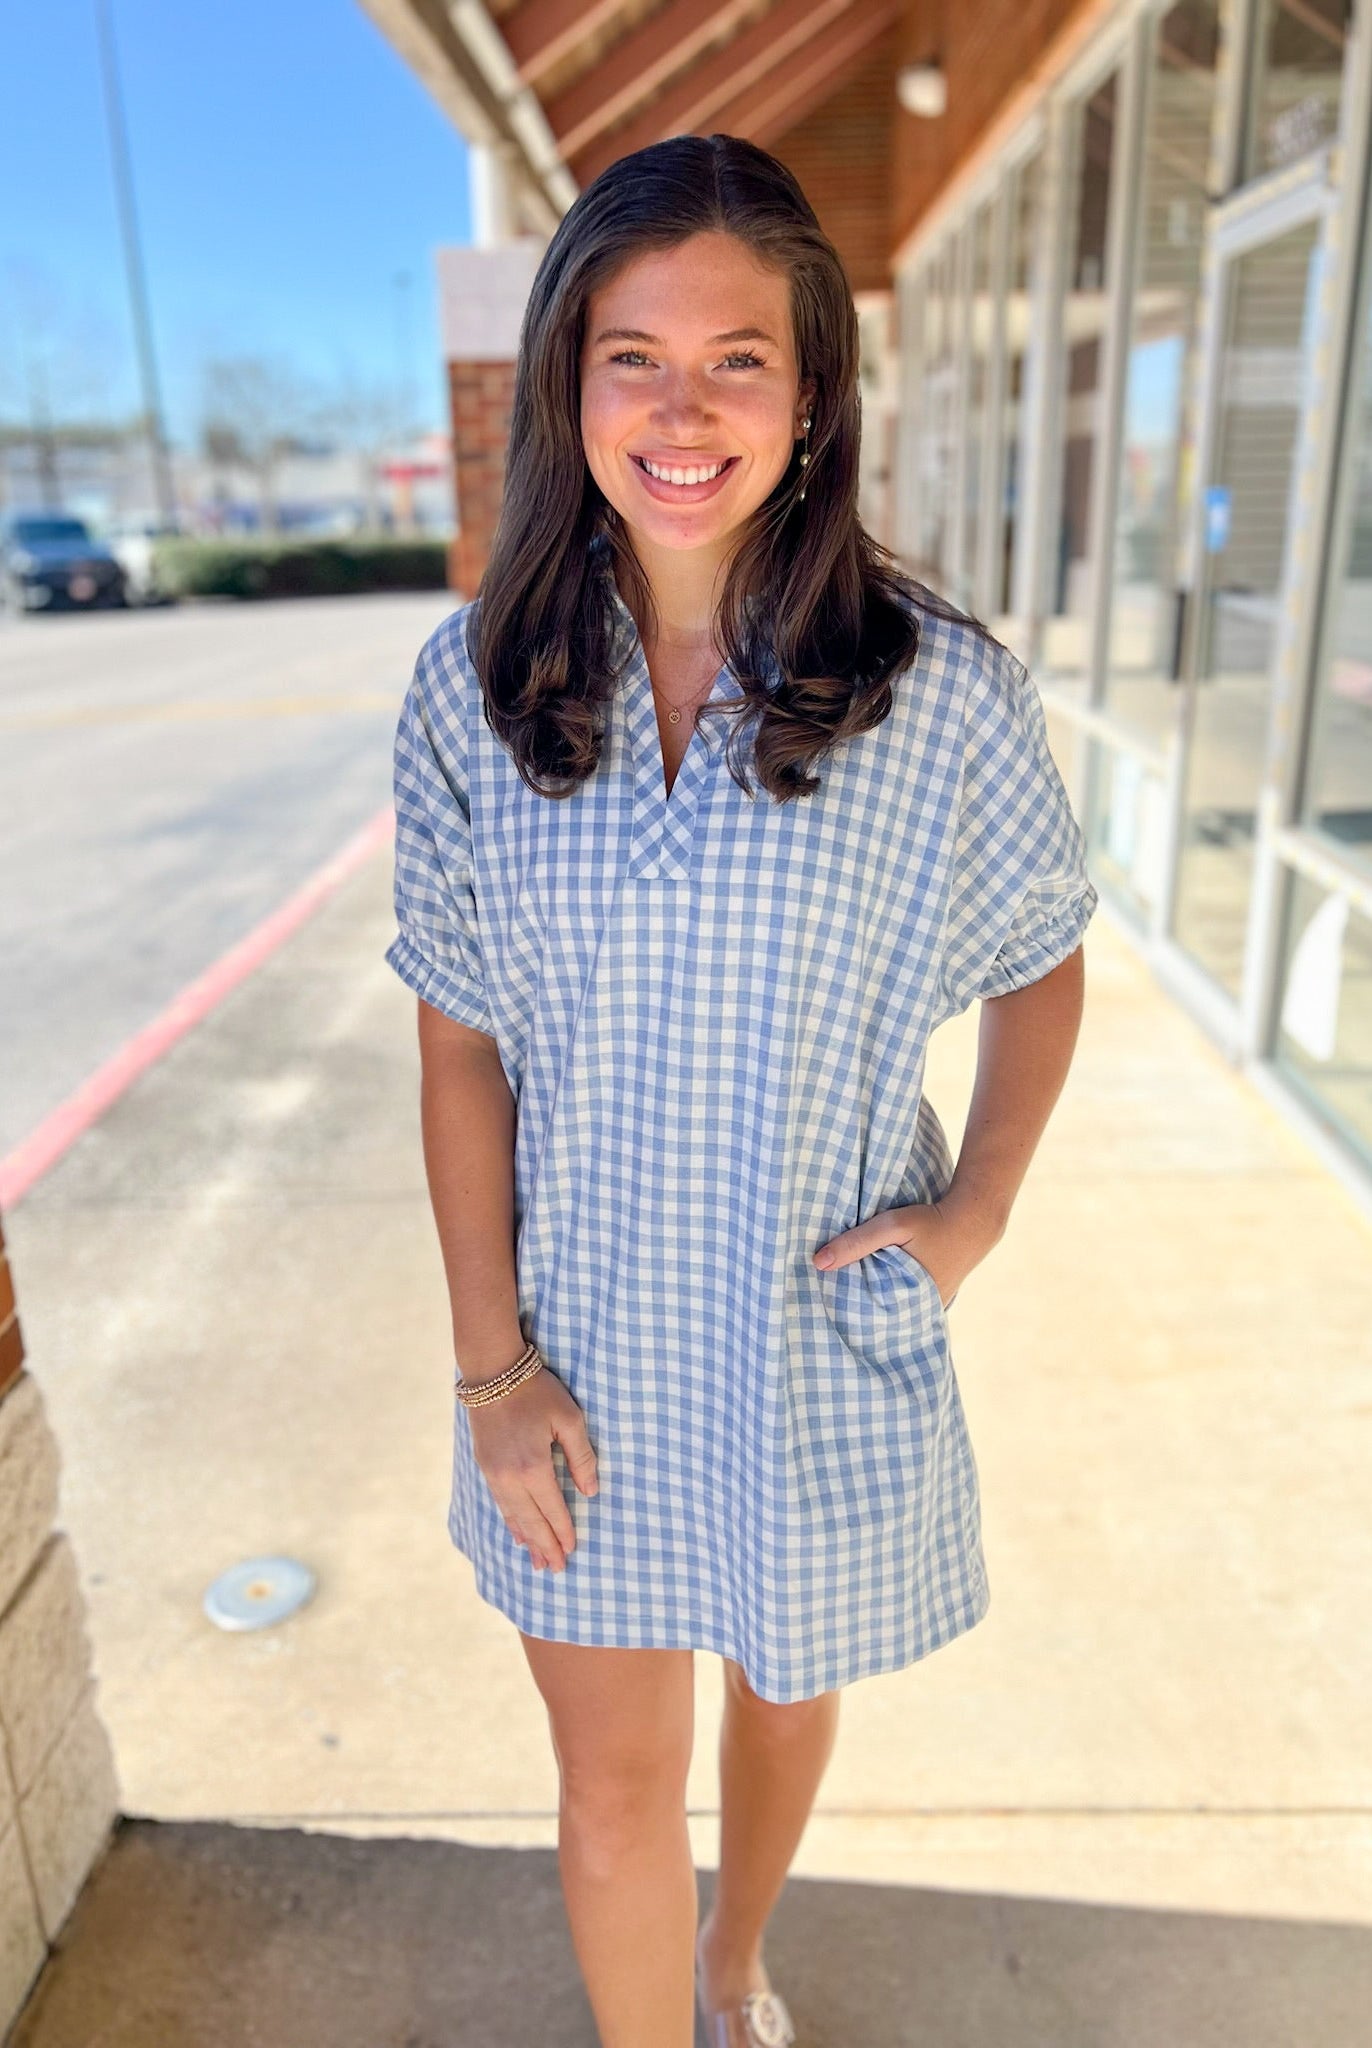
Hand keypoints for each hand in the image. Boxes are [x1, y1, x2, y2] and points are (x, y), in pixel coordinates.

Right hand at [466, 1366, 598, 1571]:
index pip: (552, 1509)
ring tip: (537, 1561)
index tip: (573, 1550)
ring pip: (514, 1515)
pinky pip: (500, 1503)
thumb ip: (581, 1456)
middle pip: (531, 1521)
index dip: (563, 1531)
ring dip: (527, 1540)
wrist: (492, 1372)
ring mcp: (495, 1473)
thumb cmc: (536, 1392)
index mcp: (534, 1467)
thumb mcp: (568, 1418)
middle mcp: (511, 1477)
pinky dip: (511, 1521)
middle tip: (556, 1569)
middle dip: (545, 1545)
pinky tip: (516, 1533)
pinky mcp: (486, 1466)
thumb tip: (591, 1491)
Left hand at [811, 1193, 999, 1307]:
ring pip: (892, 1315)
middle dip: (856, 1315)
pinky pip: (905, 1307)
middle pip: (878, 1319)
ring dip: (873, 1308)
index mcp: (908, 1300)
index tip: (821, 1310)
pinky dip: (890, 1302)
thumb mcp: (892, 1225)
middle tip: (826, 1311)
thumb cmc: (932, 1223)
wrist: (973, 1222)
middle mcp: (920, 1312)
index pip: (867, 1318)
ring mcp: (929, 1309)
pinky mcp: (934, 1301)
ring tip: (844, 1304)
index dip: (844, 1315)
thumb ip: (857, 1242)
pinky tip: (872, 1294)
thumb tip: (818, 1263)